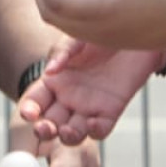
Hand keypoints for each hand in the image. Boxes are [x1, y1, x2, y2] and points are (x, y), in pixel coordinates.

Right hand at [20, 37, 162, 145]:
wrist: (136, 30)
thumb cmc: (103, 32)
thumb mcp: (78, 37)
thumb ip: (62, 51)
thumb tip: (49, 70)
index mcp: (55, 81)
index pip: (34, 101)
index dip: (29, 109)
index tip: (29, 113)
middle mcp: (69, 97)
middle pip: (50, 122)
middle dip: (44, 129)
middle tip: (44, 128)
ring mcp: (90, 106)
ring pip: (72, 132)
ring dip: (67, 136)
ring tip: (67, 131)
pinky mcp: (112, 110)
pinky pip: (101, 129)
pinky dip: (95, 131)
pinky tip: (93, 123)